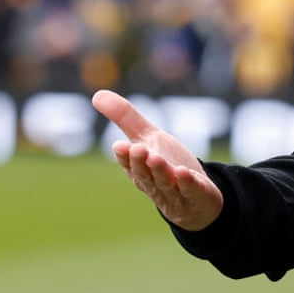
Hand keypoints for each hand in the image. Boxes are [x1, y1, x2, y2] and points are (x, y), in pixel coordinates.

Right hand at [92, 89, 224, 231]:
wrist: (196, 197)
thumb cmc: (168, 165)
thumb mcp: (148, 138)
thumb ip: (126, 118)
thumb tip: (97, 95)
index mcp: (139, 168)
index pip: (128, 163)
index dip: (124, 156)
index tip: (119, 145)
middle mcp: (154, 181)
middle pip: (144, 173)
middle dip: (139, 162)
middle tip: (137, 149)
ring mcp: (175, 191)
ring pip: (165, 182)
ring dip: (160, 171)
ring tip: (156, 158)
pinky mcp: (196, 195)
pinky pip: (190, 190)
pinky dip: (187, 183)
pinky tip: (185, 173)